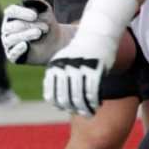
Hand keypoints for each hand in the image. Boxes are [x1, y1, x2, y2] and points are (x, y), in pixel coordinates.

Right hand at [2, 0, 72, 64]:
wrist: (56, 43)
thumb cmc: (47, 24)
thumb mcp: (45, 11)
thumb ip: (37, 2)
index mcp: (12, 16)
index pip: (11, 11)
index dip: (22, 13)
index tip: (34, 15)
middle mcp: (7, 29)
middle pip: (14, 25)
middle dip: (30, 25)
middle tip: (45, 27)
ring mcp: (9, 43)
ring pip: (11, 38)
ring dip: (27, 34)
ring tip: (39, 33)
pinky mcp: (13, 56)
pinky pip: (12, 53)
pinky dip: (18, 49)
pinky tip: (26, 45)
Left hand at [44, 0, 136, 116]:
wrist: (96, 35)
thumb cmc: (79, 52)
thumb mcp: (63, 62)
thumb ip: (57, 79)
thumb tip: (54, 103)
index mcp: (55, 66)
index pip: (51, 93)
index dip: (58, 104)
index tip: (65, 108)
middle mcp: (65, 68)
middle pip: (64, 98)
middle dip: (71, 109)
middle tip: (78, 112)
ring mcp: (80, 68)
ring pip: (78, 97)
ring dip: (84, 109)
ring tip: (88, 113)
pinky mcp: (95, 69)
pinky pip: (92, 93)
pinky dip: (94, 102)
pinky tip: (97, 105)